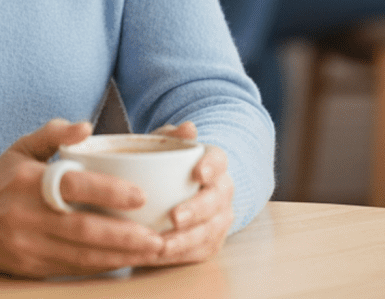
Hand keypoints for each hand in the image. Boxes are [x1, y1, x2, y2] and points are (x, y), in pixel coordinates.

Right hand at [0, 118, 167, 278]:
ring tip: (152, 251)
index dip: (108, 192)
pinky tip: (124, 262)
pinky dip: (101, 267)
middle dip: (124, 235)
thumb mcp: (20, 147)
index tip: (141, 195)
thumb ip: (53, 134)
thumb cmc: (1, 179)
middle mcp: (29, 215)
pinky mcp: (31, 268)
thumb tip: (86, 126)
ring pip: (82, 255)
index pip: (73, 186)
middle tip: (158, 235)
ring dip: (120, 256)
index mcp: (29, 180)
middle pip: (84, 229)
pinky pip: (72, 270)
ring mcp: (29, 245)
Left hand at [151, 121, 233, 263]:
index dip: (211, 167)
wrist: (173, 188)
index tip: (198, 173)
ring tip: (163, 244)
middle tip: (175, 217)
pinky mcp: (212, 241)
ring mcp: (220, 217)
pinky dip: (182, 255)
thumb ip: (172, 136)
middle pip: (216, 200)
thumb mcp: (164, 144)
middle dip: (197, 211)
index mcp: (213, 162)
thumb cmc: (165, 162)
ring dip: (187, 240)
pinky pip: (201, 251)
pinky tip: (162, 255)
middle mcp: (222, 190)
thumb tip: (188, 128)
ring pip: (211, 231)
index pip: (219, 160)